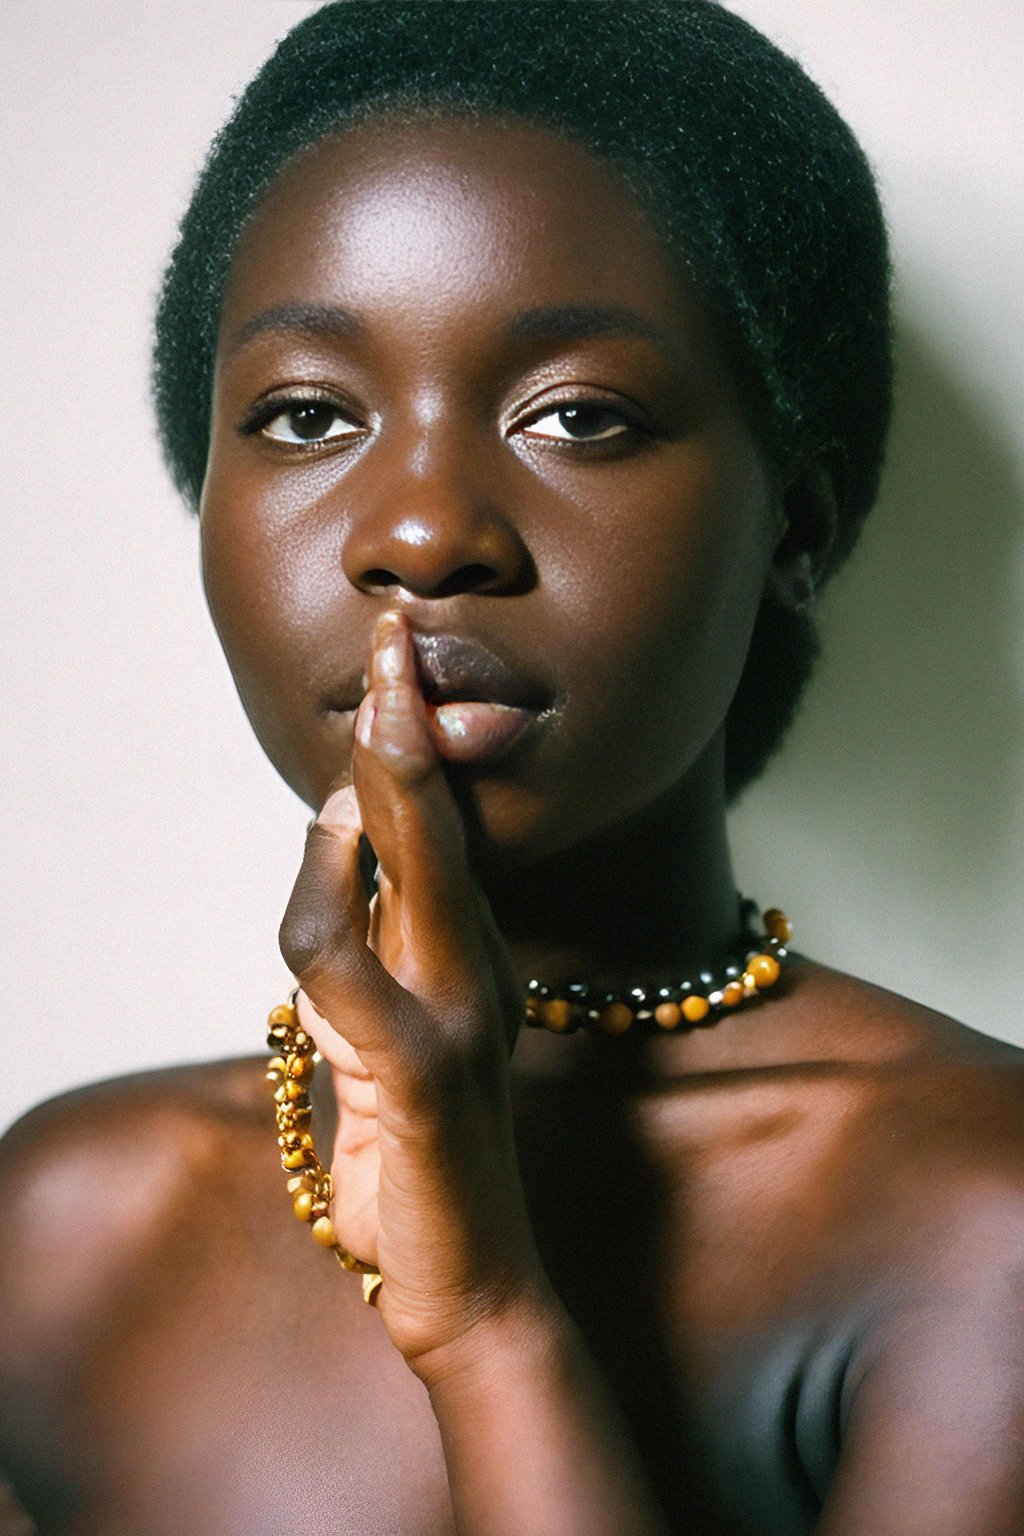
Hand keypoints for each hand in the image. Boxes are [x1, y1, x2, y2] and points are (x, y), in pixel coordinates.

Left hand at [279, 610, 548, 1373]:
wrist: (466, 1269)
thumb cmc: (416, 1137)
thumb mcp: (388, 1012)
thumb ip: (371, 921)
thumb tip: (336, 821)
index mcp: (461, 942)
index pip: (434, 817)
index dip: (414, 731)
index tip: (397, 651)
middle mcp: (472, 960)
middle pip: (435, 820)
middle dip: (409, 721)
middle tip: (395, 637)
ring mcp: (459, 1012)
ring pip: (414, 871)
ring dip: (377, 792)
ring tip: (368, 725)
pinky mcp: (425, 1073)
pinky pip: (353, 979)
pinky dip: (326, 922)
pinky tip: (313, 893)